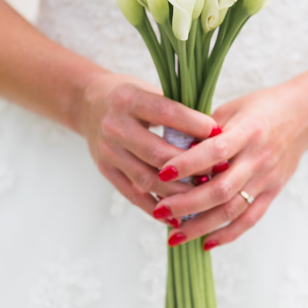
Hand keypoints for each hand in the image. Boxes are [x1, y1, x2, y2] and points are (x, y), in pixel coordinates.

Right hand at [79, 70, 219, 220]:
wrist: (88, 104)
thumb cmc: (130, 98)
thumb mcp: (149, 91)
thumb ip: (176, 111)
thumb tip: (214, 134)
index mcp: (129, 100)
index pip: (167, 113)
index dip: (194, 124)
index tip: (219, 133)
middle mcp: (115, 126)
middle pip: (157, 153)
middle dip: (190, 165)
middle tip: (216, 171)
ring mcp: (108, 152)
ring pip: (147, 179)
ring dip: (177, 191)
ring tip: (201, 195)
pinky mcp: (106, 171)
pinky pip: (133, 195)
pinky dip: (156, 208)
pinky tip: (177, 215)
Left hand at [152, 80, 307, 246]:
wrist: (306, 115)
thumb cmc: (262, 108)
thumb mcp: (233, 108)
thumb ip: (205, 129)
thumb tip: (171, 150)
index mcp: (247, 132)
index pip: (214, 151)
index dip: (188, 164)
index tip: (163, 173)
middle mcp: (258, 158)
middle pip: (220, 189)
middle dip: (187, 204)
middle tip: (160, 212)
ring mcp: (267, 178)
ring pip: (232, 210)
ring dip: (201, 226)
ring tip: (174, 236)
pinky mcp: (272, 192)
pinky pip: (249, 219)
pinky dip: (228, 234)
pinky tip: (206, 244)